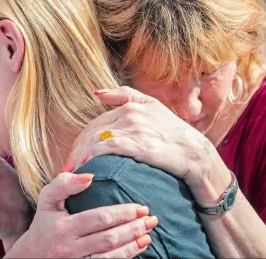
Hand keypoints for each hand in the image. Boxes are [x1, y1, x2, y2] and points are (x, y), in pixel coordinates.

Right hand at [6, 172, 154, 257]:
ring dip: (133, 246)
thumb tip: (89, 176)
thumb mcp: (47, 200)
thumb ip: (64, 184)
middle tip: (151, 219)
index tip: (140, 207)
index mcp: (64, 227)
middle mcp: (70, 248)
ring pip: (110, 257)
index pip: (99, 218)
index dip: (123, 213)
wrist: (29, 258)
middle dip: (133, 228)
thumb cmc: (42, 224)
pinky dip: (124, 258)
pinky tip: (137, 248)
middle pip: (109, 239)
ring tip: (148, 234)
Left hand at [69, 86, 231, 205]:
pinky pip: (107, 148)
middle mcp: (130, 114)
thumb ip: (126, 96)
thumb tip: (97, 93)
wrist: (196, 154)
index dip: (82, 140)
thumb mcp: (154, 107)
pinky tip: (88, 168)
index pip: (95, 123)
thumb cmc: (175, 134)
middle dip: (77, 150)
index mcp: (131, 106)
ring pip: (96, 140)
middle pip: (92, 132)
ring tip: (74, 171)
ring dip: (81, 156)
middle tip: (69, 167)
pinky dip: (93, 157)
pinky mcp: (139, 144)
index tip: (75, 156)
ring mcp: (134, 128)